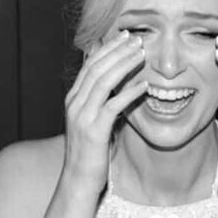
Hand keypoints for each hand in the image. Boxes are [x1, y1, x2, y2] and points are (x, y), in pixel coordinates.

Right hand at [62, 31, 147, 189]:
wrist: (78, 180)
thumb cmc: (91, 152)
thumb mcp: (94, 121)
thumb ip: (104, 102)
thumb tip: (122, 85)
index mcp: (73, 99)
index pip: (90, 64)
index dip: (108, 48)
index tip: (125, 37)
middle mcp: (74, 104)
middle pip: (96, 68)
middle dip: (117, 50)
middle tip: (137, 39)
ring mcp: (82, 117)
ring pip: (103, 82)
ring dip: (124, 65)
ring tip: (142, 54)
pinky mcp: (94, 131)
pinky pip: (113, 106)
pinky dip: (129, 93)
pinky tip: (144, 86)